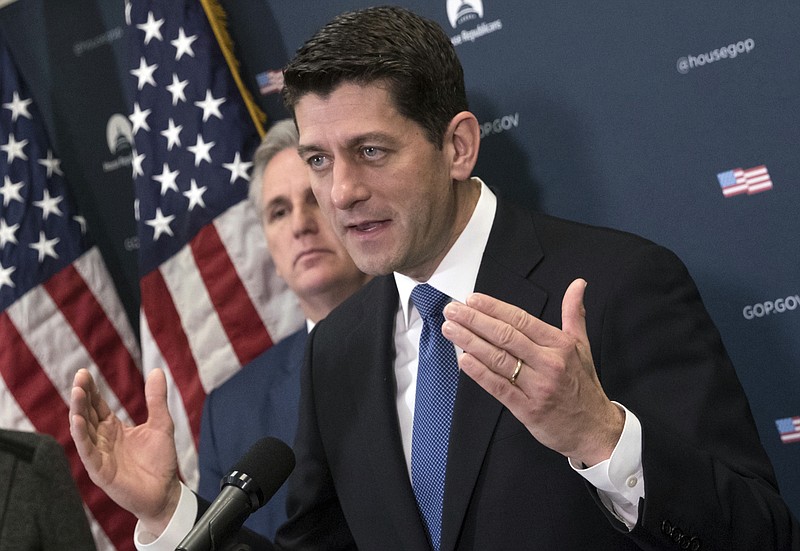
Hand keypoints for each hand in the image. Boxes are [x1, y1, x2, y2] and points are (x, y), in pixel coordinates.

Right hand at [69, 367, 181, 535]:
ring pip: (83, 430)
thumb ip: (156, 399)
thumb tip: (156, 370)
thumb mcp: (161, 423)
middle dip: (82, 395)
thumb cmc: (160, 461)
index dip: (90, 390)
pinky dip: (81, 436)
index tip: (84, 372)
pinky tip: (77, 420)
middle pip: (87, 413)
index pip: (97, 405)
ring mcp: (99, 454)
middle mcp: (102, 439)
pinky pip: (87, 451)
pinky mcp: (99, 470)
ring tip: (76, 393)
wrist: (165, 492)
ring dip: (78, 411)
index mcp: (113, 428)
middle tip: (79, 377)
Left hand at [442, 278, 623, 466]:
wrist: (595, 429)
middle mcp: (549, 363)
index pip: (521, 320)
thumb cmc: (583, 385)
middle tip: (452, 310)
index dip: (494, 308)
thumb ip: (574, 314)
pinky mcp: (528, 410)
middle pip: (505, 337)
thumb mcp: (582, 346)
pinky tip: (463, 360)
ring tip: (451, 330)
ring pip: (498, 360)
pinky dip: (480, 373)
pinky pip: (499, 387)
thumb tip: (578, 284)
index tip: (472, 299)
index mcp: (560, 345)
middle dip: (474, 321)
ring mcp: (538, 387)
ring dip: (470, 342)